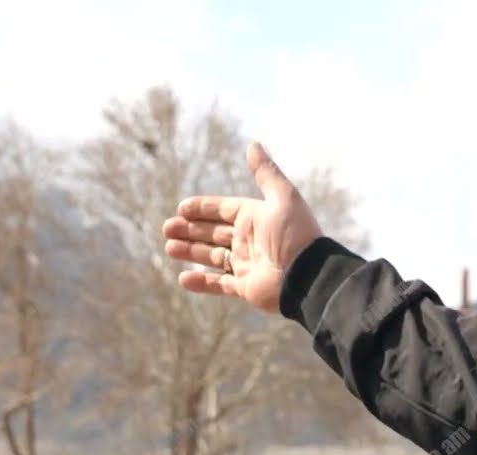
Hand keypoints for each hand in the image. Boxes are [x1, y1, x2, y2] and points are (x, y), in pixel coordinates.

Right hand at [162, 142, 323, 313]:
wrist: (309, 276)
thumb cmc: (295, 235)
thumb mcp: (283, 198)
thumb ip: (265, 173)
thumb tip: (253, 144)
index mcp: (256, 219)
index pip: (223, 210)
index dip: (202, 208)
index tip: (181, 208)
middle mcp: (250, 241)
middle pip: (213, 232)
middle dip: (190, 230)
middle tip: (167, 228)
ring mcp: (248, 265)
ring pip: (213, 257)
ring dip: (191, 252)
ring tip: (170, 247)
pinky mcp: (247, 287)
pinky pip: (220, 284)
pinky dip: (202, 282)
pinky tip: (183, 278)